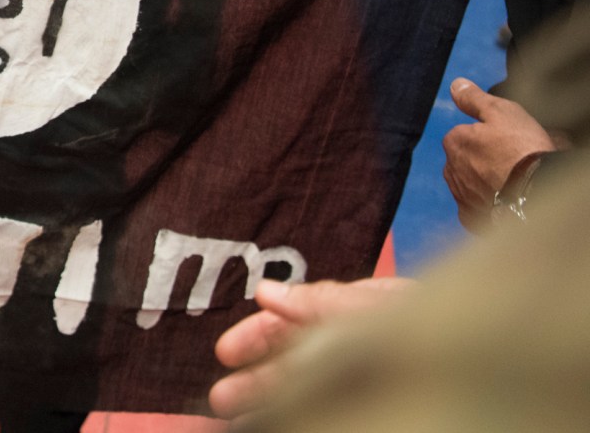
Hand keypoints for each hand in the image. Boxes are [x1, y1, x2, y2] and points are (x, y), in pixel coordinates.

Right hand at [210, 277, 412, 419]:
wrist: (491, 387)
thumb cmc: (431, 334)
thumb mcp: (374, 308)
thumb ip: (322, 302)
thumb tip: (265, 291)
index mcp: (358, 315)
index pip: (296, 320)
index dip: (258, 335)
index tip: (224, 352)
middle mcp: (357, 350)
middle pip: (295, 364)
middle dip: (256, 381)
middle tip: (220, 398)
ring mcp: (361, 382)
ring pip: (305, 393)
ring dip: (267, 404)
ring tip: (234, 422)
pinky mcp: (363, 409)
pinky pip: (321, 410)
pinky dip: (294, 416)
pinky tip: (269, 422)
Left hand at [442, 77, 553, 229]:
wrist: (533, 195)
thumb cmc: (519, 150)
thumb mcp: (501, 112)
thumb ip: (474, 99)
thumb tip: (456, 85)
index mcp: (454, 142)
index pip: (469, 134)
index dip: (494, 136)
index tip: (515, 140)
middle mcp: (450, 170)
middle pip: (472, 159)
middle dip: (491, 159)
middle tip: (521, 161)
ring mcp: (461, 196)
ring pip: (475, 183)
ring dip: (491, 181)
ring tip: (520, 181)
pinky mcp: (473, 219)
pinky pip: (479, 207)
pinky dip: (492, 204)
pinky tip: (509, 201)